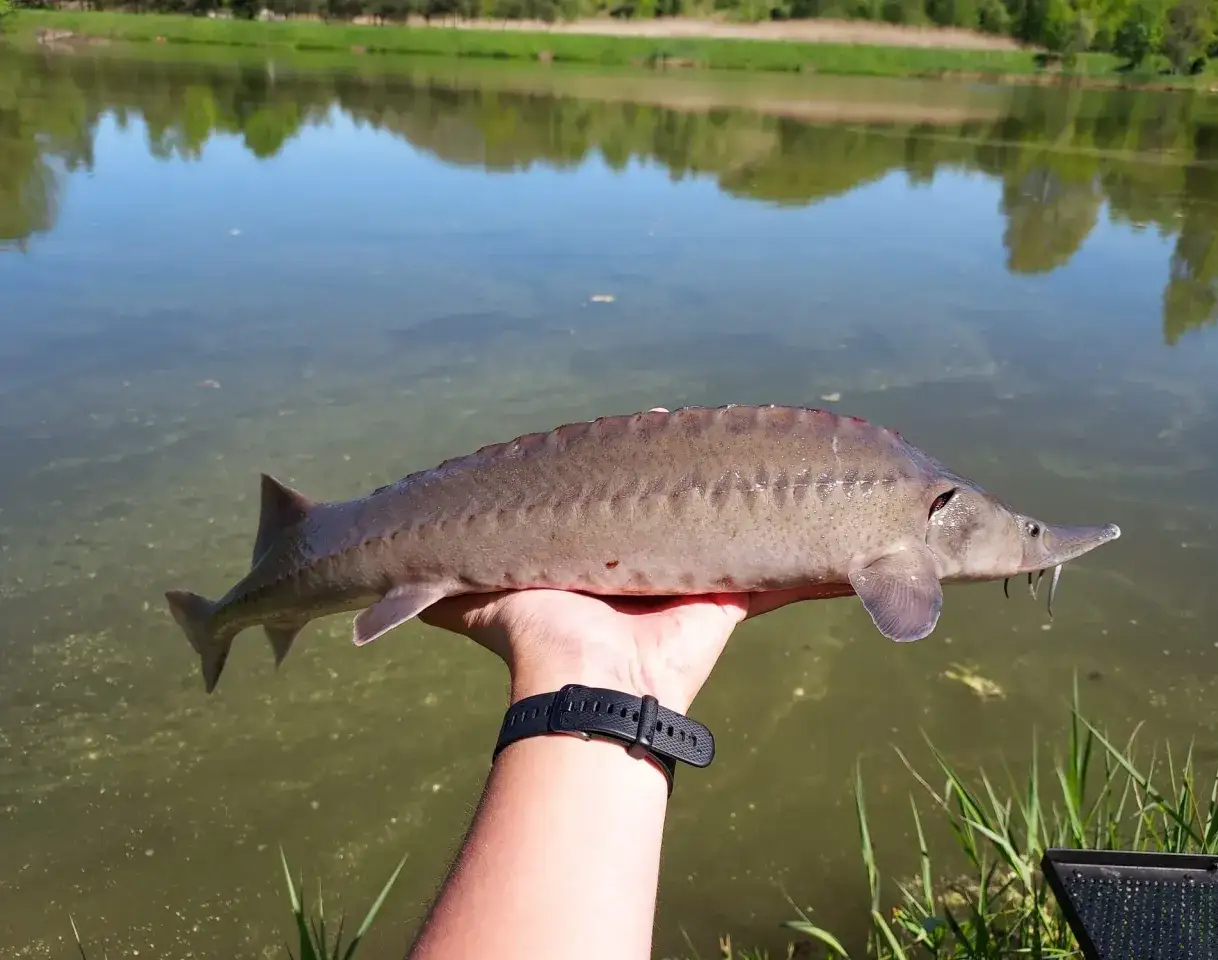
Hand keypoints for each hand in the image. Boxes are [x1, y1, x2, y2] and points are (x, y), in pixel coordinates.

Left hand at [417, 410, 851, 712]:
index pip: (627, 496)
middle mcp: (653, 563)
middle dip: (696, 474)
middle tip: (709, 429)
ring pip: (736, 526)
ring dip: (754, 501)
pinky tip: (832, 521)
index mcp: (603, 555)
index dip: (638, 466)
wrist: (586, 686)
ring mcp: (699, 576)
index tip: (647, 427)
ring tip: (772, 452)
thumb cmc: (533, 631)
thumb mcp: (473, 593)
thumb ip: (433, 585)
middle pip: (683, 506)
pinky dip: (810, 554)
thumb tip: (377, 596)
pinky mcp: (737, 594)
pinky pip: (786, 570)